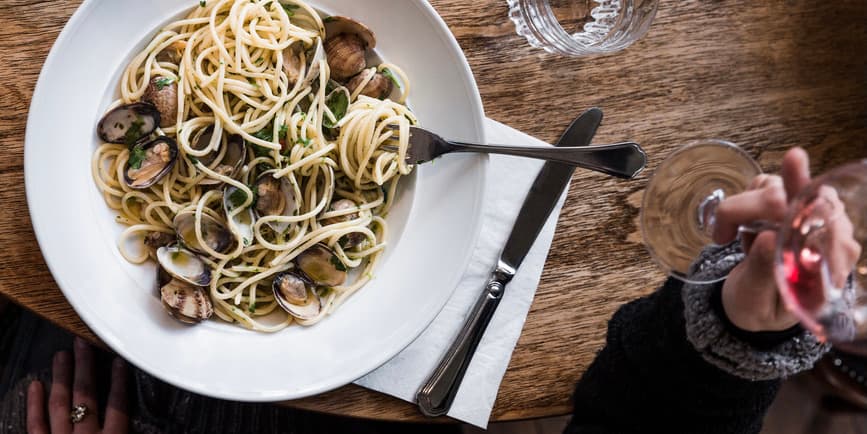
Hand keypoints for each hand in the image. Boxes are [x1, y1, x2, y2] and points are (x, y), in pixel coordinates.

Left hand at [26, 337, 128, 433]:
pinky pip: (36, 425)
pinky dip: (34, 405)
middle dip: (85, 368)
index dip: (119, 381)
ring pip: (61, 404)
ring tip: (62, 355)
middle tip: (83, 345)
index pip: (118, 406)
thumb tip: (153, 421)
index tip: (119, 361)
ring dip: (62, 377)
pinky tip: (36, 386)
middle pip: (86, 396)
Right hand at [712, 148, 810, 331]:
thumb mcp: (757, 302)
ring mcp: (807, 214)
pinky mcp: (789, 202)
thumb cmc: (758, 310)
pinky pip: (764, 185)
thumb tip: (766, 238)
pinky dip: (744, 203)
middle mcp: (827, 233)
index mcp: (829, 262)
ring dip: (743, 209)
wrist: (751, 307)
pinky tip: (744, 228)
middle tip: (723, 233)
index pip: (821, 215)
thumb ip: (763, 273)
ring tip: (733, 239)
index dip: (805, 187)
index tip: (793, 158)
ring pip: (773, 187)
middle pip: (791, 196)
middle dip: (748, 208)